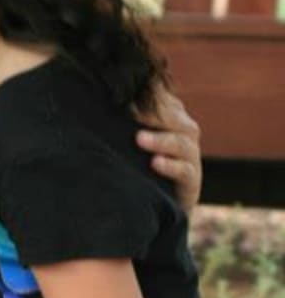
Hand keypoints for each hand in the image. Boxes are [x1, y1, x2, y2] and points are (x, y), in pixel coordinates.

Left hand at [134, 86, 201, 212]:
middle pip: (174, 117)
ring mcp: (190, 155)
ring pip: (181, 142)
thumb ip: (126, 118)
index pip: (162, 100)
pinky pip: (185, 170)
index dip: (146, 96)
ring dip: (160, 140)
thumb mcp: (130, 139)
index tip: (123, 93)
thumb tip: (106, 95)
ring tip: (139, 139)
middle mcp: (184, 132)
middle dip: (153, 114)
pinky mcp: (193, 180)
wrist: (155, 204)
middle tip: (129, 111)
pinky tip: (155, 163)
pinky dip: (171, 166)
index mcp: (170, 116)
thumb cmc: (138, 164)